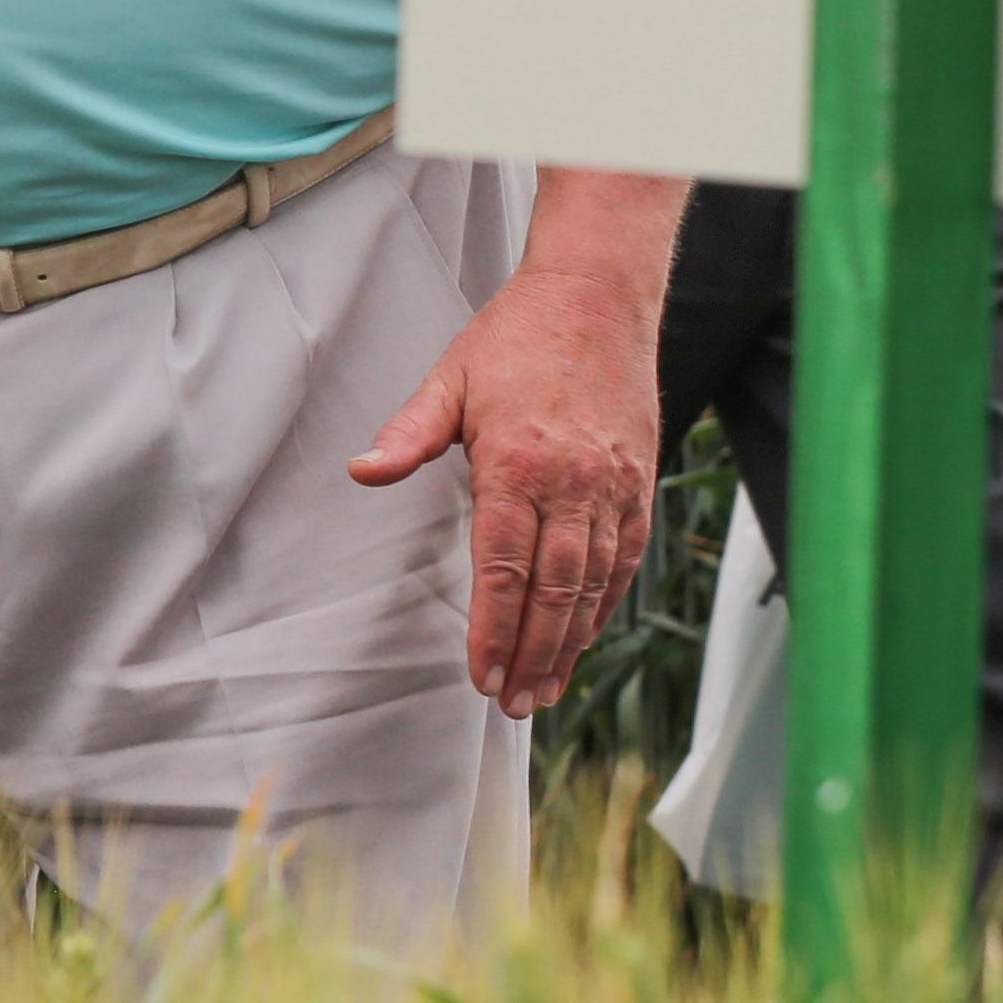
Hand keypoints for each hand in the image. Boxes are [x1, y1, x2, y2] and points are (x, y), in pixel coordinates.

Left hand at [352, 252, 663, 715]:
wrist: (597, 298)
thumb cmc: (515, 339)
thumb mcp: (449, 379)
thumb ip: (407, 435)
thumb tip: (361, 471)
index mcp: (518, 463)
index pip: (504, 566)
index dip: (493, 627)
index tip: (480, 673)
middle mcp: (573, 484)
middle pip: (553, 590)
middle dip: (531, 654)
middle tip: (512, 704)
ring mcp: (614, 487)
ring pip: (593, 584)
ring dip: (569, 643)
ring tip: (544, 690)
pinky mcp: (640, 484)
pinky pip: (624, 558)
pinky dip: (605, 605)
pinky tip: (584, 637)